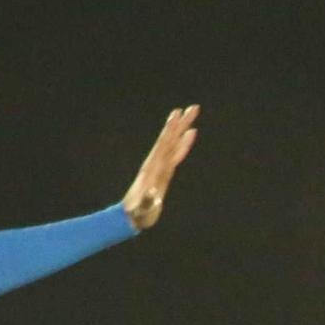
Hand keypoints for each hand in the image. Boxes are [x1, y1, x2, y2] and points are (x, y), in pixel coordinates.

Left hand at [121, 105, 199, 230]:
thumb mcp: (143, 210)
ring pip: (172, 143)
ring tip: (189, 113)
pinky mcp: (163, 171)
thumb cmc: (139, 215)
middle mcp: (156, 163)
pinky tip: (189, 134)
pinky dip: (182, 142)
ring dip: (181, 128)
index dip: (172, 131)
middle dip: (181, 123)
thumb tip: (153, 193)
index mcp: (153, 169)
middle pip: (170, 139)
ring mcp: (159, 166)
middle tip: (193, 107)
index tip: (179, 116)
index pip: (165, 146)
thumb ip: (147, 202)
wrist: (130, 216)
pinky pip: (175, 153)